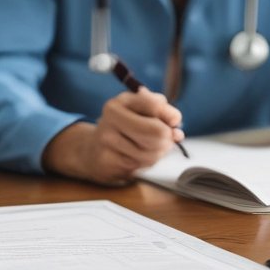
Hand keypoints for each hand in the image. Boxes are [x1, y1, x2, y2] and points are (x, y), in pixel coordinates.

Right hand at [42, 89, 183, 184]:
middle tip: (166, 140)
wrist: (93, 151)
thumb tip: (176, 130)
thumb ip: (162, 112)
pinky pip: (140, 166)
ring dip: (157, 154)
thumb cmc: (124, 128)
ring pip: (151, 153)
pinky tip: (136, 158)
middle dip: (167, 139)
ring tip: (148, 149)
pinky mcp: (107, 161)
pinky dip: (144, 164)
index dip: (172, 116)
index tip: (173, 122)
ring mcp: (107, 140)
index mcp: (119, 102)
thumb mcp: (140, 111)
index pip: (156, 105)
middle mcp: (110, 118)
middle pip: (157, 132)